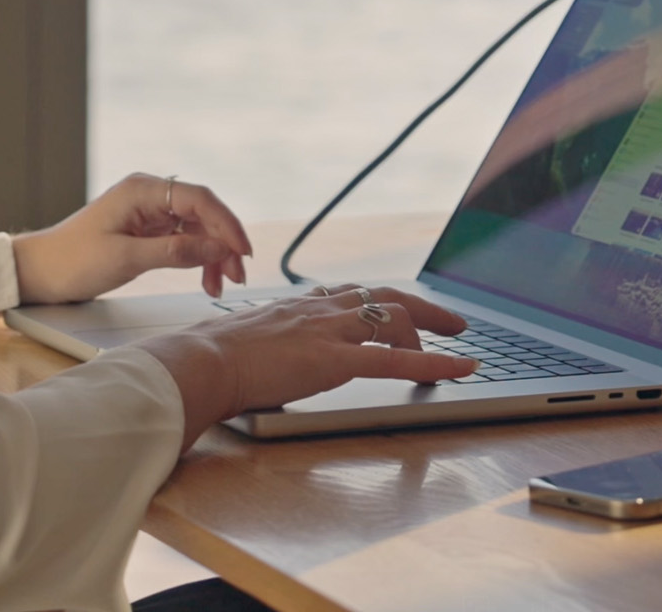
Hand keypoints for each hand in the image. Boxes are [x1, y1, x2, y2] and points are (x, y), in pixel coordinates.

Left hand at [12, 172, 252, 304]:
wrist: (39, 271)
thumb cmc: (72, 261)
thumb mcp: (126, 259)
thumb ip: (174, 251)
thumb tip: (216, 247)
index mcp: (142, 190)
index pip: (199, 199)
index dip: (226, 224)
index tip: (242, 251)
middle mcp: (149, 195)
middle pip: (202, 212)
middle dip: (223, 242)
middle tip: (237, 275)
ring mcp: (149, 212)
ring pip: (196, 227)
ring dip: (213, 253)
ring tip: (221, 283)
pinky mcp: (146, 230)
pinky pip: (183, 238)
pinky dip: (197, 258)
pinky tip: (205, 278)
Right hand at [141, 284, 477, 447]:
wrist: (202, 362)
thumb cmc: (210, 359)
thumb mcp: (241, 340)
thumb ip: (260, 342)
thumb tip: (251, 356)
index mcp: (297, 306)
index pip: (349, 294)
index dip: (378, 301)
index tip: (395, 308)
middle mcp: (319, 310)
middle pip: (384, 296)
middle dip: (423, 308)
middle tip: (453, 322)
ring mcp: (329, 332)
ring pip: (395, 320)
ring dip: (431, 335)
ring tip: (458, 352)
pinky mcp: (335, 360)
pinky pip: (396, 360)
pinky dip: (435, 363)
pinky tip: (459, 369)